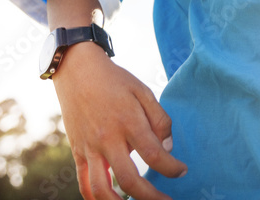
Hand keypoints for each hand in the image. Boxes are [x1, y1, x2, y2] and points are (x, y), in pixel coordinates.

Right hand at [51, 42, 186, 199]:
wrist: (78, 72)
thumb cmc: (116, 81)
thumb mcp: (144, 91)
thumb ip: (160, 120)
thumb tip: (168, 148)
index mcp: (128, 121)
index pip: (154, 154)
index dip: (172, 168)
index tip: (182, 171)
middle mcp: (107, 139)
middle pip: (130, 180)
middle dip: (152, 197)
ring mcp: (89, 148)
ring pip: (102, 190)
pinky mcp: (77, 152)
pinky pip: (84, 183)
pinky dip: (97, 198)